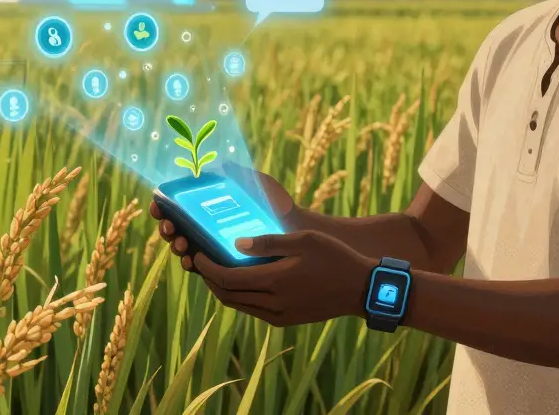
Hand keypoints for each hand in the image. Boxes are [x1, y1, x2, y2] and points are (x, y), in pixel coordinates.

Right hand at [148, 163, 300, 272]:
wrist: (295, 228)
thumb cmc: (275, 202)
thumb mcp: (257, 183)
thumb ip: (239, 173)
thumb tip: (219, 164)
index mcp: (208, 204)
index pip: (178, 205)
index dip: (163, 206)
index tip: (159, 205)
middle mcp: (206, 224)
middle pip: (175, 227)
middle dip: (167, 228)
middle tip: (170, 228)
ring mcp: (212, 244)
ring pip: (184, 247)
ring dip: (176, 246)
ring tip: (181, 244)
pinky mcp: (222, 263)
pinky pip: (201, 267)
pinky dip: (191, 264)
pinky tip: (191, 262)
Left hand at [194, 230, 375, 326]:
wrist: (361, 289)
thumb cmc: (334, 257)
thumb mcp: (303, 239)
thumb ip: (268, 241)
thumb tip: (236, 243)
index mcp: (275, 281)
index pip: (227, 278)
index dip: (207, 268)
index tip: (198, 255)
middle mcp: (273, 303)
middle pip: (227, 295)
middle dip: (209, 280)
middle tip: (201, 263)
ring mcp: (279, 315)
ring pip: (238, 305)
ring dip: (222, 290)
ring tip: (215, 272)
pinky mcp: (286, 320)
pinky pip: (253, 310)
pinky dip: (240, 297)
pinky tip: (241, 282)